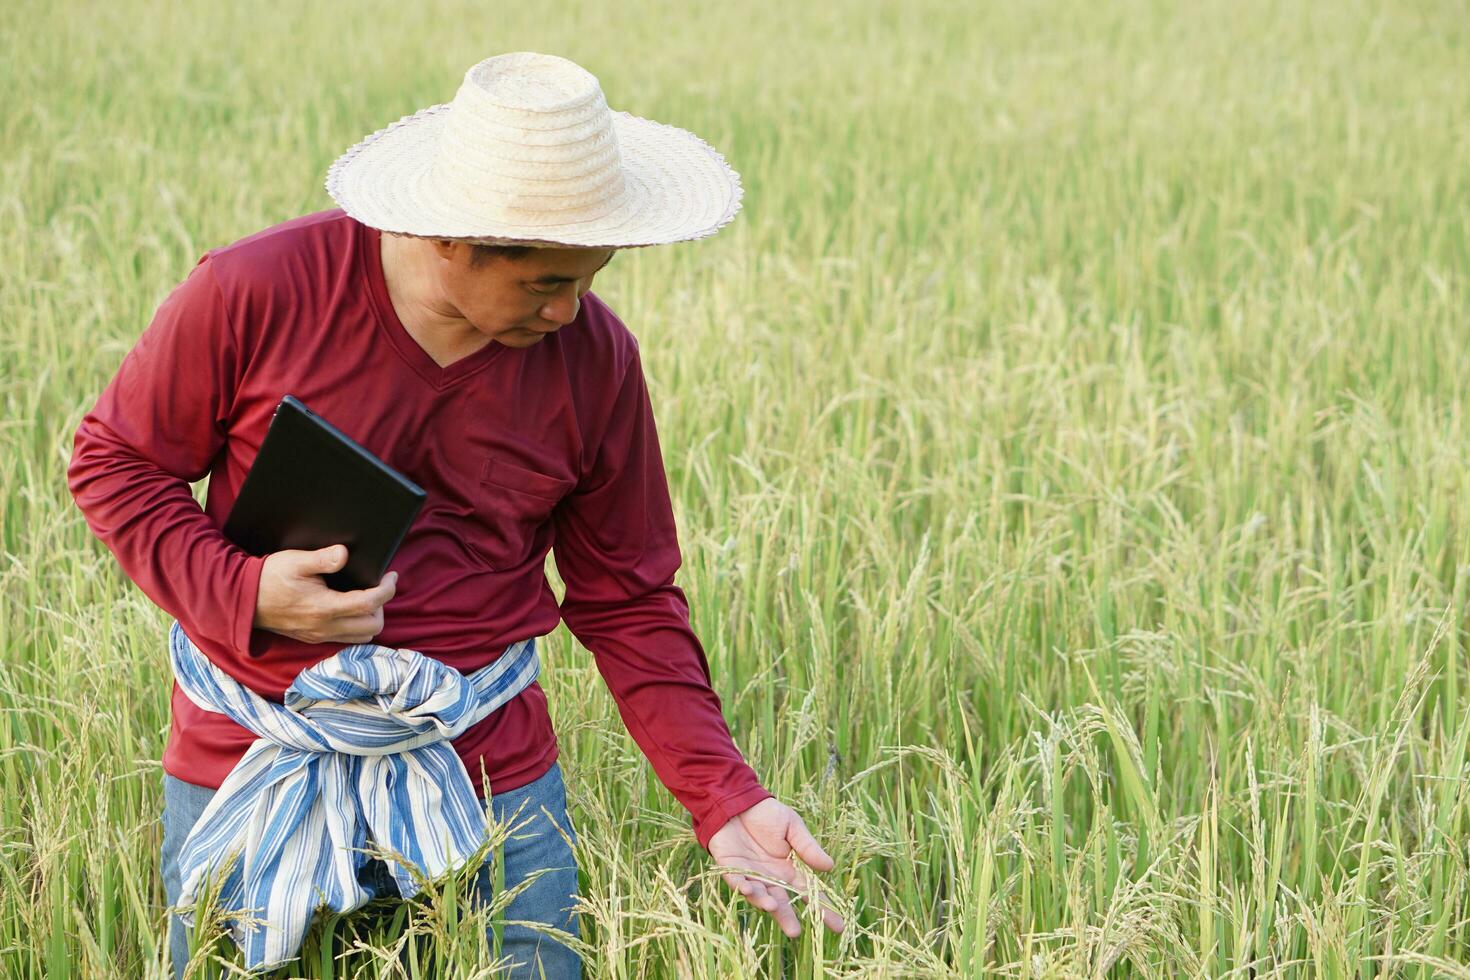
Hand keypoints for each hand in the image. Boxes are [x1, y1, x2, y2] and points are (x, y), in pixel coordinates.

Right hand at [252, 544, 397, 644]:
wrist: (243, 599)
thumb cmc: (269, 578)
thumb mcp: (295, 561)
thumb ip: (323, 559)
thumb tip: (344, 554)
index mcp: (324, 608)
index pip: (369, 604)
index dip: (387, 589)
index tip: (391, 575)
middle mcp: (325, 627)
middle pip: (372, 625)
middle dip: (382, 605)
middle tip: (377, 585)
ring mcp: (319, 635)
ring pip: (362, 636)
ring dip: (370, 617)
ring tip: (366, 596)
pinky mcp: (314, 638)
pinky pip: (347, 639)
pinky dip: (357, 625)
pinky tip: (350, 607)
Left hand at [708, 797, 844, 937]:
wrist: (738, 800)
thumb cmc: (767, 814)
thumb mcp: (792, 827)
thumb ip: (807, 848)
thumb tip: (830, 867)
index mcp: (790, 870)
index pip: (809, 893)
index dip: (823, 909)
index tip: (838, 926)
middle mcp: (771, 878)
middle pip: (781, 903)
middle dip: (787, 918)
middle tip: (794, 932)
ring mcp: (751, 875)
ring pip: (758, 895)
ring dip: (763, 902)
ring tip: (771, 906)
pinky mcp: (730, 868)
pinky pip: (735, 880)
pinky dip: (740, 886)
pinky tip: (747, 888)